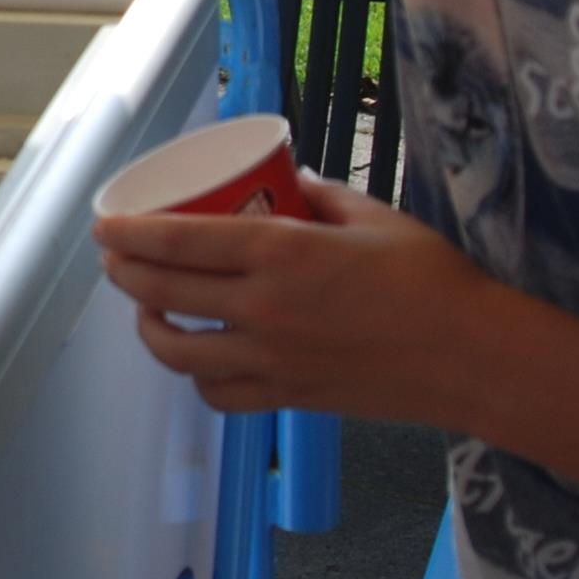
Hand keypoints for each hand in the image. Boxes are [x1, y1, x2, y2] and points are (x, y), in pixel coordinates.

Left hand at [92, 174, 502, 426]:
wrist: (475, 358)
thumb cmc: (433, 280)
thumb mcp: (372, 216)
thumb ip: (321, 196)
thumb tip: (288, 181)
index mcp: (282, 252)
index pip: (180, 241)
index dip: (131, 234)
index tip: (103, 226)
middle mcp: (264, 307)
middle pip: (164, 293)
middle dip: (125, 274)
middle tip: (115, 260)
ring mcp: (273, 359)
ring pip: (179, 352)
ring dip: (150, 329)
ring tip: (146, 311)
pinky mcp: (290, 397)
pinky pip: (220, 395)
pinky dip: (198, 378)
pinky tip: (199, 359)